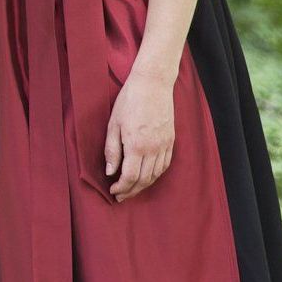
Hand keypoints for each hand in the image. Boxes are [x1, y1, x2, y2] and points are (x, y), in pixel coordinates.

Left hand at [105, 71, 174, 199]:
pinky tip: (147, 176)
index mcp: (136, 145)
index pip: (130, 177)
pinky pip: (164, 165)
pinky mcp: (171, 141)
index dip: (121, 188)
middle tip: (121, 196)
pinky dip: (156, 175)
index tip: (113, 192)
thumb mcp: (113, 124)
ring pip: (156, 175)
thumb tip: (110, 172)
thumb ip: (111, 150)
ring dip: (144, 185)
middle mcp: (153, 149)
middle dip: (131, 191)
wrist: (153, 85)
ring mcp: (164, 146)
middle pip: (144, 180)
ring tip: (132, 189)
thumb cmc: (129, 101)